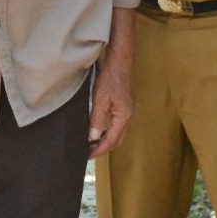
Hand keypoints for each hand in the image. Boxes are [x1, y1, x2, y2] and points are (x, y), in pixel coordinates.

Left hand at [88, 9, 135, 158]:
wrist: (120, 61)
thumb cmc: (111, 77)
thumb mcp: (100, 99)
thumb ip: (96, 119)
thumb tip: (92, 136)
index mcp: (124, 116)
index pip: (112, 140)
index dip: (99, 149)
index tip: (88, 155)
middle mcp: (128, 116)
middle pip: (117, 139)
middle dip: (103, 148)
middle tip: (89, 153)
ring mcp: (127, 110)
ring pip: (118, 132)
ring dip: (106, 140)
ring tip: (92, 144)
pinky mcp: (124, 105)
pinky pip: (117, 124)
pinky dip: (108, 130)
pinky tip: (99, 129)